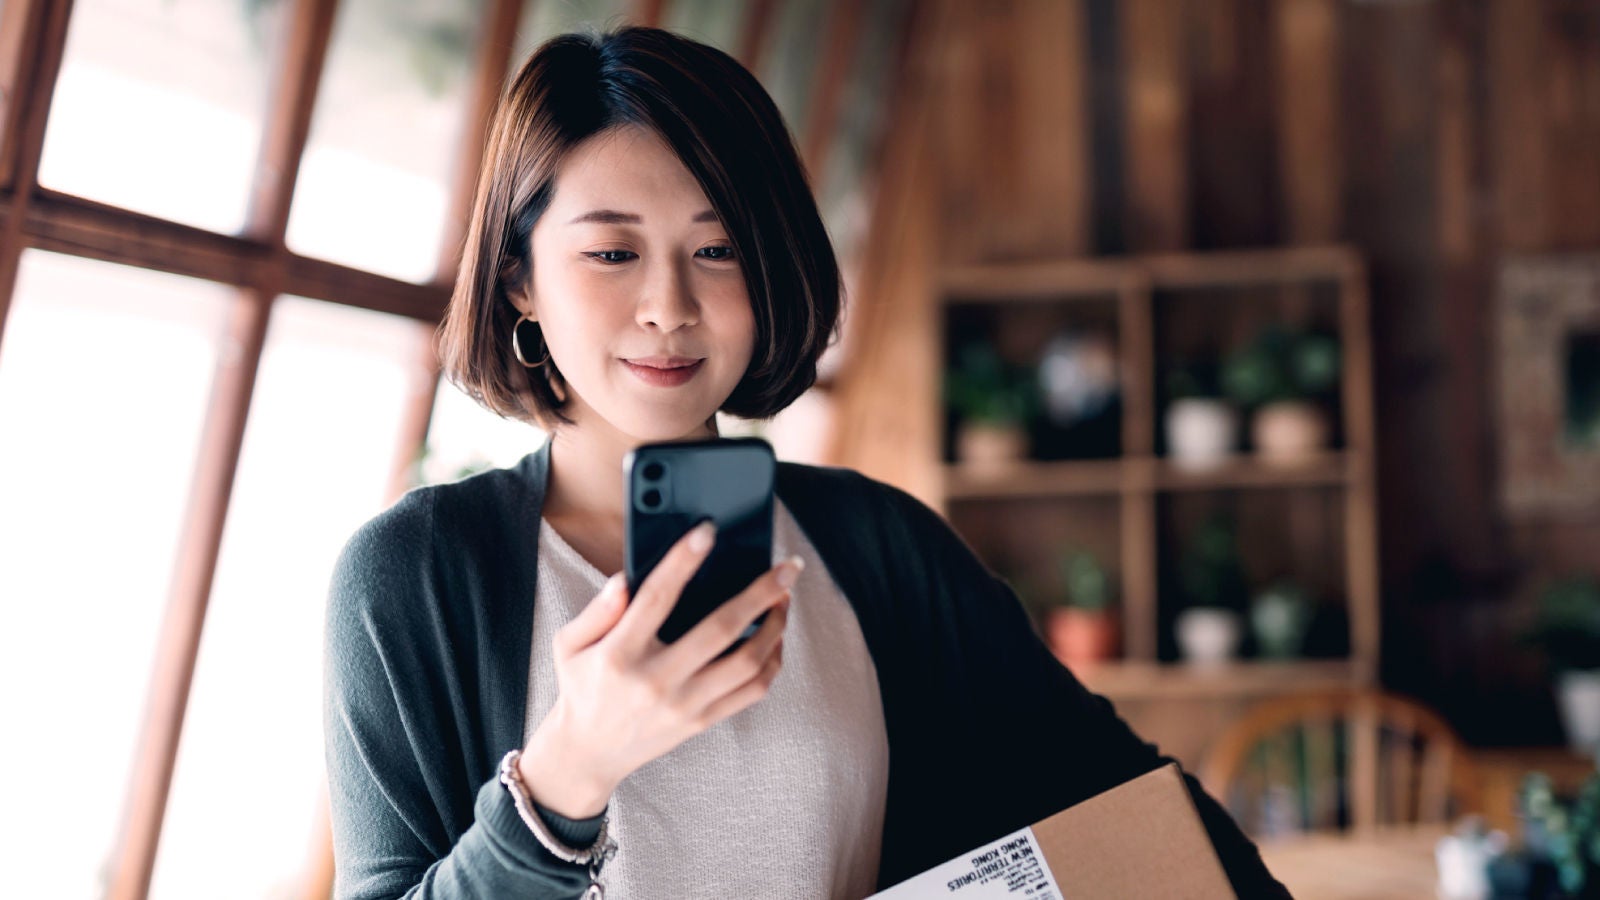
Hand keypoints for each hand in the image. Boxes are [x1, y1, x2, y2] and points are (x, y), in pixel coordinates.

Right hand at [519, 521, 798, 818]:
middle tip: (787, 567)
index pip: (656, 598)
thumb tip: (625, 579)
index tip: (707, 532)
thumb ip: (597, 610)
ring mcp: (684, 704)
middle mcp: (656, 680)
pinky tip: (775, 638)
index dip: (683, 561)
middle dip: (761, 593)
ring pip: (747, 662)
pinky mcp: (702, 721)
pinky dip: (772, 662)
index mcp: (620, 654)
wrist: (589, 753)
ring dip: (775, 626)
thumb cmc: (582, 686)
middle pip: (721, 629)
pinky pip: (752, 692)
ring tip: (783, 598)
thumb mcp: (569, 644)